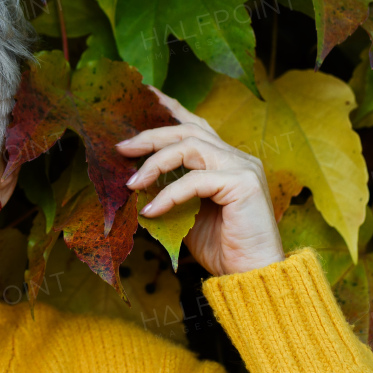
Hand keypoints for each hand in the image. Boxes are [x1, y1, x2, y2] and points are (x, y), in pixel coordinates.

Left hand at [116, 87, 284, 275]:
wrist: (252, 276)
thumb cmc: (222, 248)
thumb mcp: (184, 216)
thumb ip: (167, 194)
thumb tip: (133, 184)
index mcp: (224, 161)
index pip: (195, 124)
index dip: (169, 107)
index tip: (144, 96)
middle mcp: (236, 157)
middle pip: (187, 130)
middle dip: (150, 136)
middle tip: (120, 147)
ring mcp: (243, 167)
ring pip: (190, 147)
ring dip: (155, 162)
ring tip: (132, 183)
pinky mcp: (244, 183)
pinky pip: (196, 180)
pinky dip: (170, 193)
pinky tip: (152, 210)